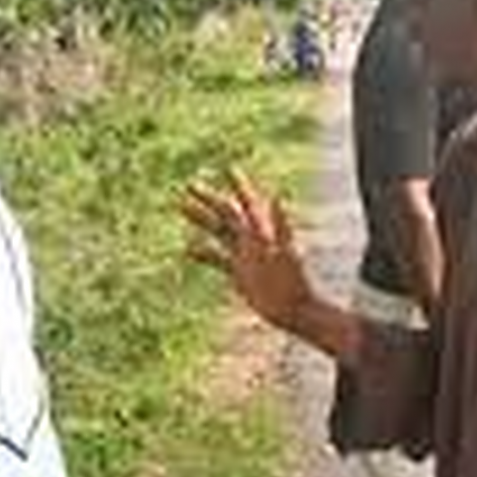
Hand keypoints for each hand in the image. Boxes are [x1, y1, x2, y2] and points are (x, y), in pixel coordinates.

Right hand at [181, 170, 314, 330]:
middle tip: (189, 185)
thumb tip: (277, 198)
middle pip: (227, 214)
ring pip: (219, 232)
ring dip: (201, 219)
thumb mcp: (286, 253)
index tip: (229, 168)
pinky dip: (202, 253)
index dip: (239, 186)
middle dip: (209, 199)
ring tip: (181, 205)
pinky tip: (186, 249)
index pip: (248, 204)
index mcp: (263, 233)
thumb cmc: (295, 281)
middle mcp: (252, 240)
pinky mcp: (238, 272)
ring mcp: (244, 255)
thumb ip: (280, 226)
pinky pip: (217, 259)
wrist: (296, 309)